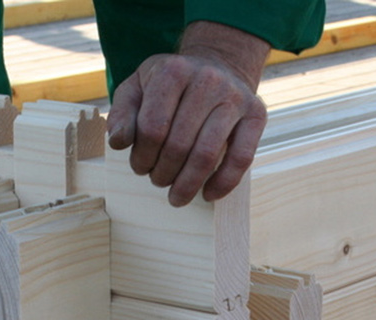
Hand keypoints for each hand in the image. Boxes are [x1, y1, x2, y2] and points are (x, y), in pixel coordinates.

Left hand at [106, 22, 268, 206]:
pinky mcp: (256, 115)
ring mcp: (235, 98)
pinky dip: (223, 183)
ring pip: (207, 154)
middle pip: (178, 144)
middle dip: (162, 173)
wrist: (216, 65)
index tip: (139, 167)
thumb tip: (119, 141)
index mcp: (174, 72)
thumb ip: (122, 114)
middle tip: (157, 180)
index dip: (141, 156)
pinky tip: (208, 195)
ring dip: (187, 184)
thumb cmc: (170, 85)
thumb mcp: (137, 89)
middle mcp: (207, 80)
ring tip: (176, 196)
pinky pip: (242, 157)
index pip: (152, 127)